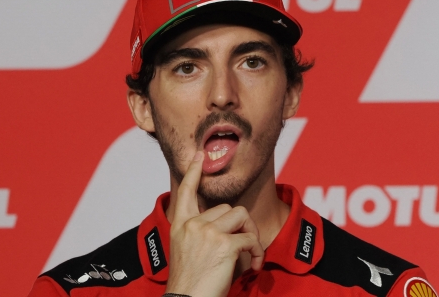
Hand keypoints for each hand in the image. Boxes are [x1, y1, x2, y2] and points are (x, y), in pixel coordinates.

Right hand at [165, 151, 263, 296]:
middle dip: (241, 224)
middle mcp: (192, 224)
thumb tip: (226, 224)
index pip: (185, 192)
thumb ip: (200, 232)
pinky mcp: (224, 244)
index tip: (199, 157)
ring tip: (249, 254)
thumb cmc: (190, 282)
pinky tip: (253, 265)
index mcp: (181, 225)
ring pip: (241, 216)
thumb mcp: (187, 250)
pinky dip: (257, 252)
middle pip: (228, 207)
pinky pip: (251, 238)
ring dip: (250, 234)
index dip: (193, 172)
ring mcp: (207, 232)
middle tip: (244, 244)